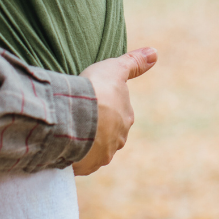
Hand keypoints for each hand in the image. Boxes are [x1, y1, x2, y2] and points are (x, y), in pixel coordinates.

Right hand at [73, 47, 156, 175]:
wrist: (78, 115)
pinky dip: (74, 158)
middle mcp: (118, 140)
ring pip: (94, 149)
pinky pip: (80, 163)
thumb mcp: (115, 69)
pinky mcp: (86, 166)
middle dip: (97, 128)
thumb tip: (155, 53)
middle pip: (108, 134)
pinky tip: (64, 148)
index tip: (93, 102)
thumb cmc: (97, 90)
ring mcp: (102, 155)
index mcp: (125, 119)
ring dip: (85, 143)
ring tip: (68, 133)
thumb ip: (134, 62)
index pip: (118, 114)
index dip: (105, 107)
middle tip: (79, 117)